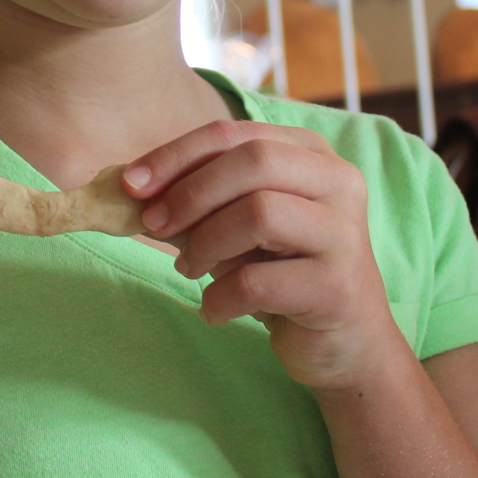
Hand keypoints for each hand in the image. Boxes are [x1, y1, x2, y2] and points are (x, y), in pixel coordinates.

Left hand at [124, 121, 402, 391]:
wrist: (346, 342)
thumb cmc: (284, 272)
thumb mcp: (241, 226)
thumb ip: (202, 201)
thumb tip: (133, 188)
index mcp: (311, 154)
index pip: (235, 135)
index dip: (176, 155)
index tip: (131, 183)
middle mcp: (338, 183)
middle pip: (253, 162)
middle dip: (190, 192)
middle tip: (154, 225)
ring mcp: (344, 234)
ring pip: (259, 213)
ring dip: (205, 243)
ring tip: (188, 270)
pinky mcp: (337, 287)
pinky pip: (258, 281)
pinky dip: (220, 298)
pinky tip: (214, 310)